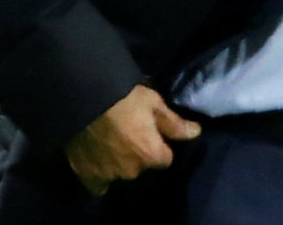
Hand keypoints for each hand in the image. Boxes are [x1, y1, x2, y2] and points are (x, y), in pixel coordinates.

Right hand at [65, 84, 201, 195]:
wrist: (85, 100)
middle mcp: (132, 171)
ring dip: (119, 163)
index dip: (159, 145)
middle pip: (141, 166)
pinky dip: (100, 175)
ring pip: (120, 173)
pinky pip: (98, 184)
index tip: (152, 133)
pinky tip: (98, 160)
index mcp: (151, 155)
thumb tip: (196, 133)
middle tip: (129, 133)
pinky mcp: (87, 175)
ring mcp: (108, 175)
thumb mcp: (154, 104)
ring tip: (111, 143)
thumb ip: (174, 123)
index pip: (165, 159)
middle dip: (139, 154)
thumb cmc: (125, 98)